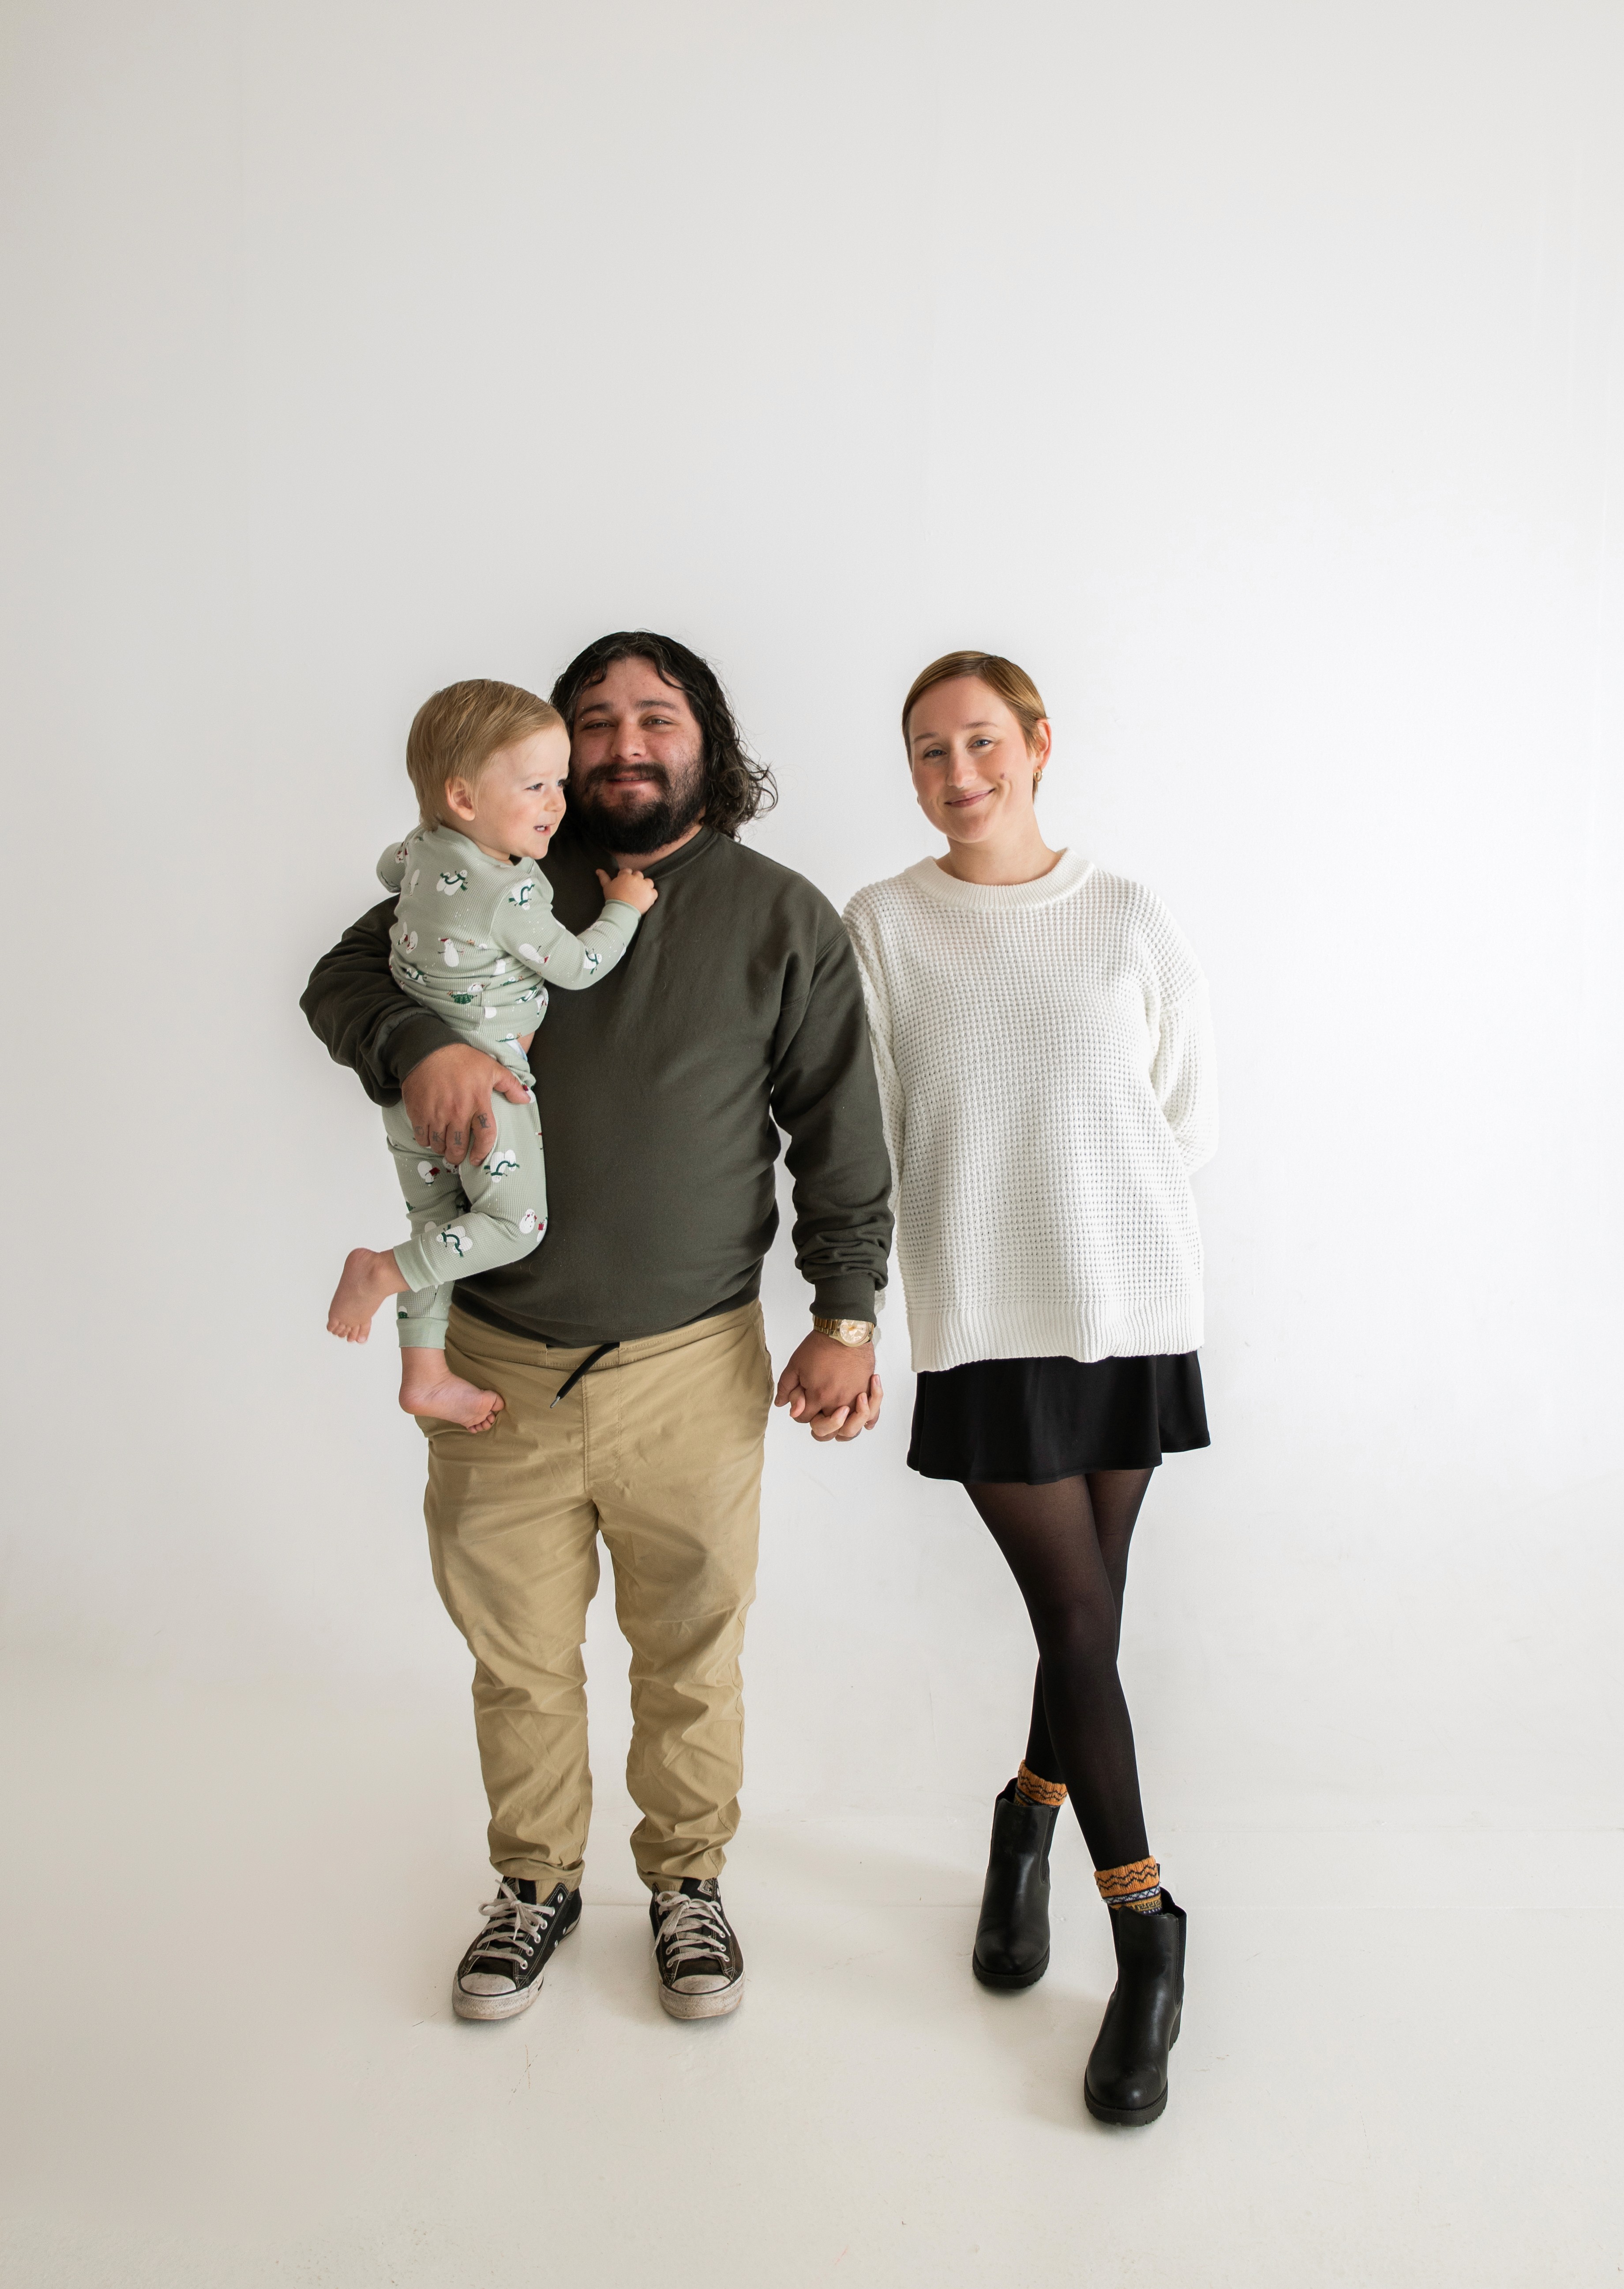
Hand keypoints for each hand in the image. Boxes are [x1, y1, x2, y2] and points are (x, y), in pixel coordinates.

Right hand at [401, 1043, 530, 1165]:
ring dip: (442, 1148)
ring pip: (439, 1145)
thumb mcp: (491, 1067)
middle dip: (458, 1156)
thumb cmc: (461, 1059)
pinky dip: (426, 1140)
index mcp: (478, 1101)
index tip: (476, 1159)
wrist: (427, 1049)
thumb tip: (526, 1100)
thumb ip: (510, 1085)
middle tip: (457, 1154)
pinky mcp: (418, 1112)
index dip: (482, 1152)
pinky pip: (422, 1138)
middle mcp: (457, 1111)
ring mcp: (436, 1113)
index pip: (485, 1136)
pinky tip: (430, 1134)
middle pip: (458, 1147)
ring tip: (444, 1143)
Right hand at [596, 866, 658, 914]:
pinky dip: (651, 895)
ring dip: (645, 886)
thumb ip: (603, 877)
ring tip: (640, 893)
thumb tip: (598, 870)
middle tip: (632, 889)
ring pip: (648, 882)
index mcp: (625, 875)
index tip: (624, 884)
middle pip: (639, 875)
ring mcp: (645, 886)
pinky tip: (646, 899)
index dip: (626, 877)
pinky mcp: (651, 895)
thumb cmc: (613, 898)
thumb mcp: (606, 887)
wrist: (622, 911)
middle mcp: (636, 878)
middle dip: (636, 880)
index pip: (627, 871)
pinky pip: (654, 892)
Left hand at [774, 1331, 881, 1442]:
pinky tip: (864, 1420)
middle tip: (817, 1412)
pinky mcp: (867, 1391)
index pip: (803, 1419)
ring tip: (839, 1417)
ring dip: (842, 1427)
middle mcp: (837, 1402)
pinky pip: (872, 1415)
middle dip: (818, 1424)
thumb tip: (782, 1405)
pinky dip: (867, 1420)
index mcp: (817, 1396)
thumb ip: (786, 1387)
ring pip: (849, 1429)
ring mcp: (854, 1399)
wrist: (844, 1330)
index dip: (800, 1411)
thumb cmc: (821, 1345)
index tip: (803, 1401)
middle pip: (825, 1430)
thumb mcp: (795, 1364)